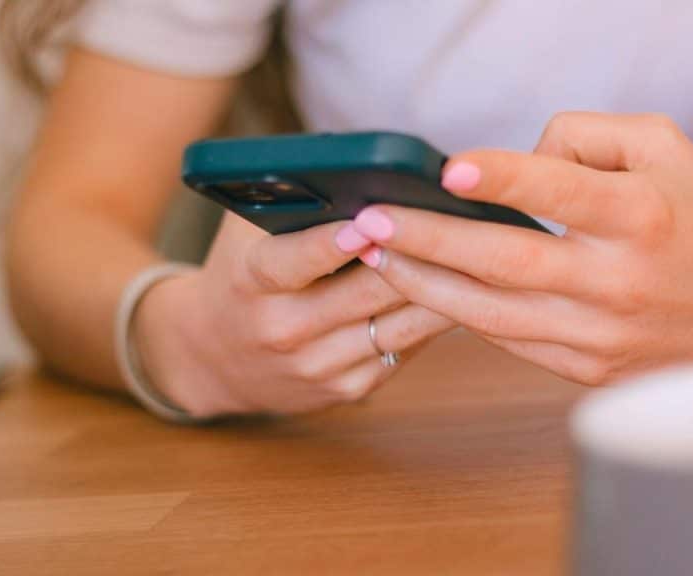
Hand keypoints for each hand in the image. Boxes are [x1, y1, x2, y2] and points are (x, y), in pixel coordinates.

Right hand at [134, 213, 456, 417]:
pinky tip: (462, 292)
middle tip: (459, 225)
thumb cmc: (240, 275)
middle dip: (412, 257)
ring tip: (478, 255)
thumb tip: (351, 164)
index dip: (328, 244)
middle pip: (362, 293)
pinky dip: (432, 321)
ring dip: (441, 290)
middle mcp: (281, 329)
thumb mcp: (243, 233)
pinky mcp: (345, 389)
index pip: (291, 263)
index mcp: (250, 284)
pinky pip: (403, 351)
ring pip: (396, 326)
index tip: (366, 222)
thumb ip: (286, 201)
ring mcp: (316, 366)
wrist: (213, 357)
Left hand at [350, 112, 692, 384]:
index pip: (562, 191)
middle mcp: (618, 280)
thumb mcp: (663, 149)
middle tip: (369, 222)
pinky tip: (423, 290)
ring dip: (424, 284)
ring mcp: (600, 334)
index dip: (502, 177)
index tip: (447, 170)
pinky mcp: (586, 370)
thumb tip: (506, 164)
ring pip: (491, 313)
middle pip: (505, 261)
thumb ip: (584, 138)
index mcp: (642, 216)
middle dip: (427, 240)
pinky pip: (507, 341)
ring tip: (374, 258)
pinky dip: (459, 315)